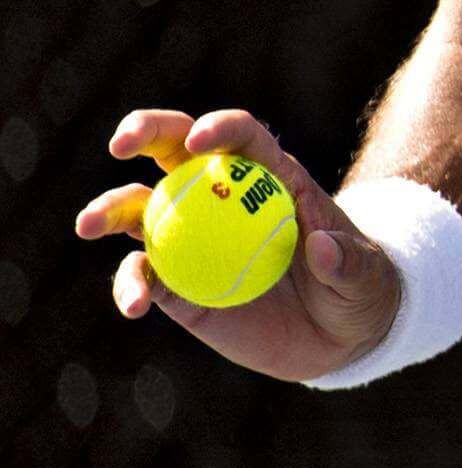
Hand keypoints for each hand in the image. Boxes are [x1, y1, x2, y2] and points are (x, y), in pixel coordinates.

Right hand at [75, 109, 402, 382]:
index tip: (199, 141)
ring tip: (87, 225)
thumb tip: (321, 247)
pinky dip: (132, 285)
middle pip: (175, 152)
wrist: (338, 337)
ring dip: (110, 210)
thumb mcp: (367, 278)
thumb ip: (348, 263)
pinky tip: (134, 303)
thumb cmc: (359, 290)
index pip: (243, 138)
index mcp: (272, 179)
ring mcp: (193, 239)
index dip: (220, 129)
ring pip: (140, 210)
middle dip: (145, 133)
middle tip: (121, 143)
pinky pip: (145, 276)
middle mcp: (222, 199)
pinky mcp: (177, 285)